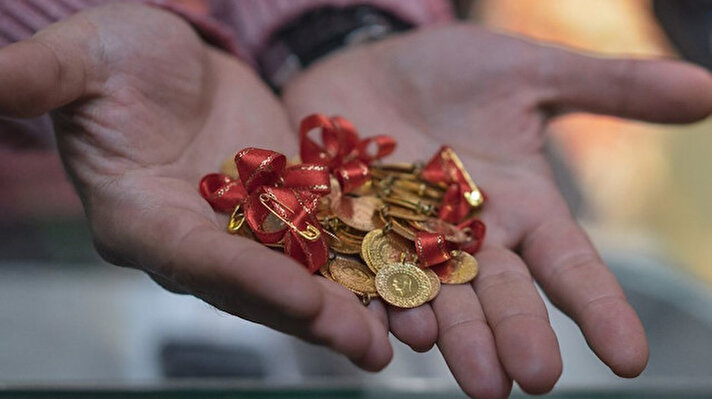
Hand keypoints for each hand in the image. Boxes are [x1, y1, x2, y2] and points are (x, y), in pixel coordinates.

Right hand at [0, 3, 391, 370]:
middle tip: (372, 348)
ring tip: (408, 334)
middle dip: (313, 314)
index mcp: (142, 219)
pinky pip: (326, 240)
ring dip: (353, 303)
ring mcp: (244, 229)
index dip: (246, 279)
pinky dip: (365, 260)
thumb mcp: (81, 61)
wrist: (169, 61)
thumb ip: (36, 84)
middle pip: (257, 285)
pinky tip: (411, 279)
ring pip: (301, 274)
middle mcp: (195, 239)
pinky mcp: (284, 209)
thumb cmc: (116, 58)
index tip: (305, 300)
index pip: (195, 259)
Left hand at [282, 25, 711, 396]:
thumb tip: (704, 88)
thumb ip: (607, 87)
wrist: (364, 63)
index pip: (569, 264)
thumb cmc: (448, 73)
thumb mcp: (526, 72)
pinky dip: (376, 308)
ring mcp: (408, 242)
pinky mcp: (353, 238)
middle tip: (536, 376)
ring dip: (456, 339)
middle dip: (519, 333)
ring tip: (479, 378)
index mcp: (521, 206)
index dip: (599, 307)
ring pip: (437, 299)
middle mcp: (470, 238)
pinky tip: (391, 335)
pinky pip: (364, 279)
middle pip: (501, 294)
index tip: (629, 357)